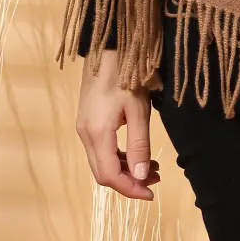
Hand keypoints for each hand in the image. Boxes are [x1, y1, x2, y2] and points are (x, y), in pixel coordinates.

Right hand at [75, 48, 161, 199]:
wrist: (108, 46)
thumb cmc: (127, 73)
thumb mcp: (139, 108)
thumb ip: (140, 144)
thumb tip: (142, 177)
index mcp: (97, 134)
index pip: (110, 176)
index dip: (130, 189)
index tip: (152, 194)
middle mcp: (85, 135)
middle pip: (103, 173)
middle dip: (129, 182)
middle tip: (155, 181)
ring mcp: (84, 128)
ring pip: (101, 162)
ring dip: (125, 170)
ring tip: (153, 167)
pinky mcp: (88, 121)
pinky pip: (101, 149)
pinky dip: (119, 157)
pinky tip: (137, 152)